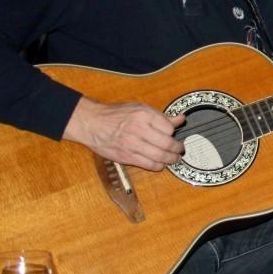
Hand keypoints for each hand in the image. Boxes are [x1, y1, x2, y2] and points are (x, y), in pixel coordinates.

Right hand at [63, 97, 184, 170]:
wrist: (91, 123)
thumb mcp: (139, 108)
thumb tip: (180, 119)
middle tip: (180, 149)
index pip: (169, 128)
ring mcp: (131, 145)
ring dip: (171, 159)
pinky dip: (158, 166)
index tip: (176, 134)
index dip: (175, 132)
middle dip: (177, 148)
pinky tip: (161, 163)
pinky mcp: (126, 157)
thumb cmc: (115, 114)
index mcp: (143, 115)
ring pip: (159, 156)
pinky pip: (148, 165)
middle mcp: (138, 130)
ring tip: (174, 158)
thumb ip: (161, 115)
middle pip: (167, 144)